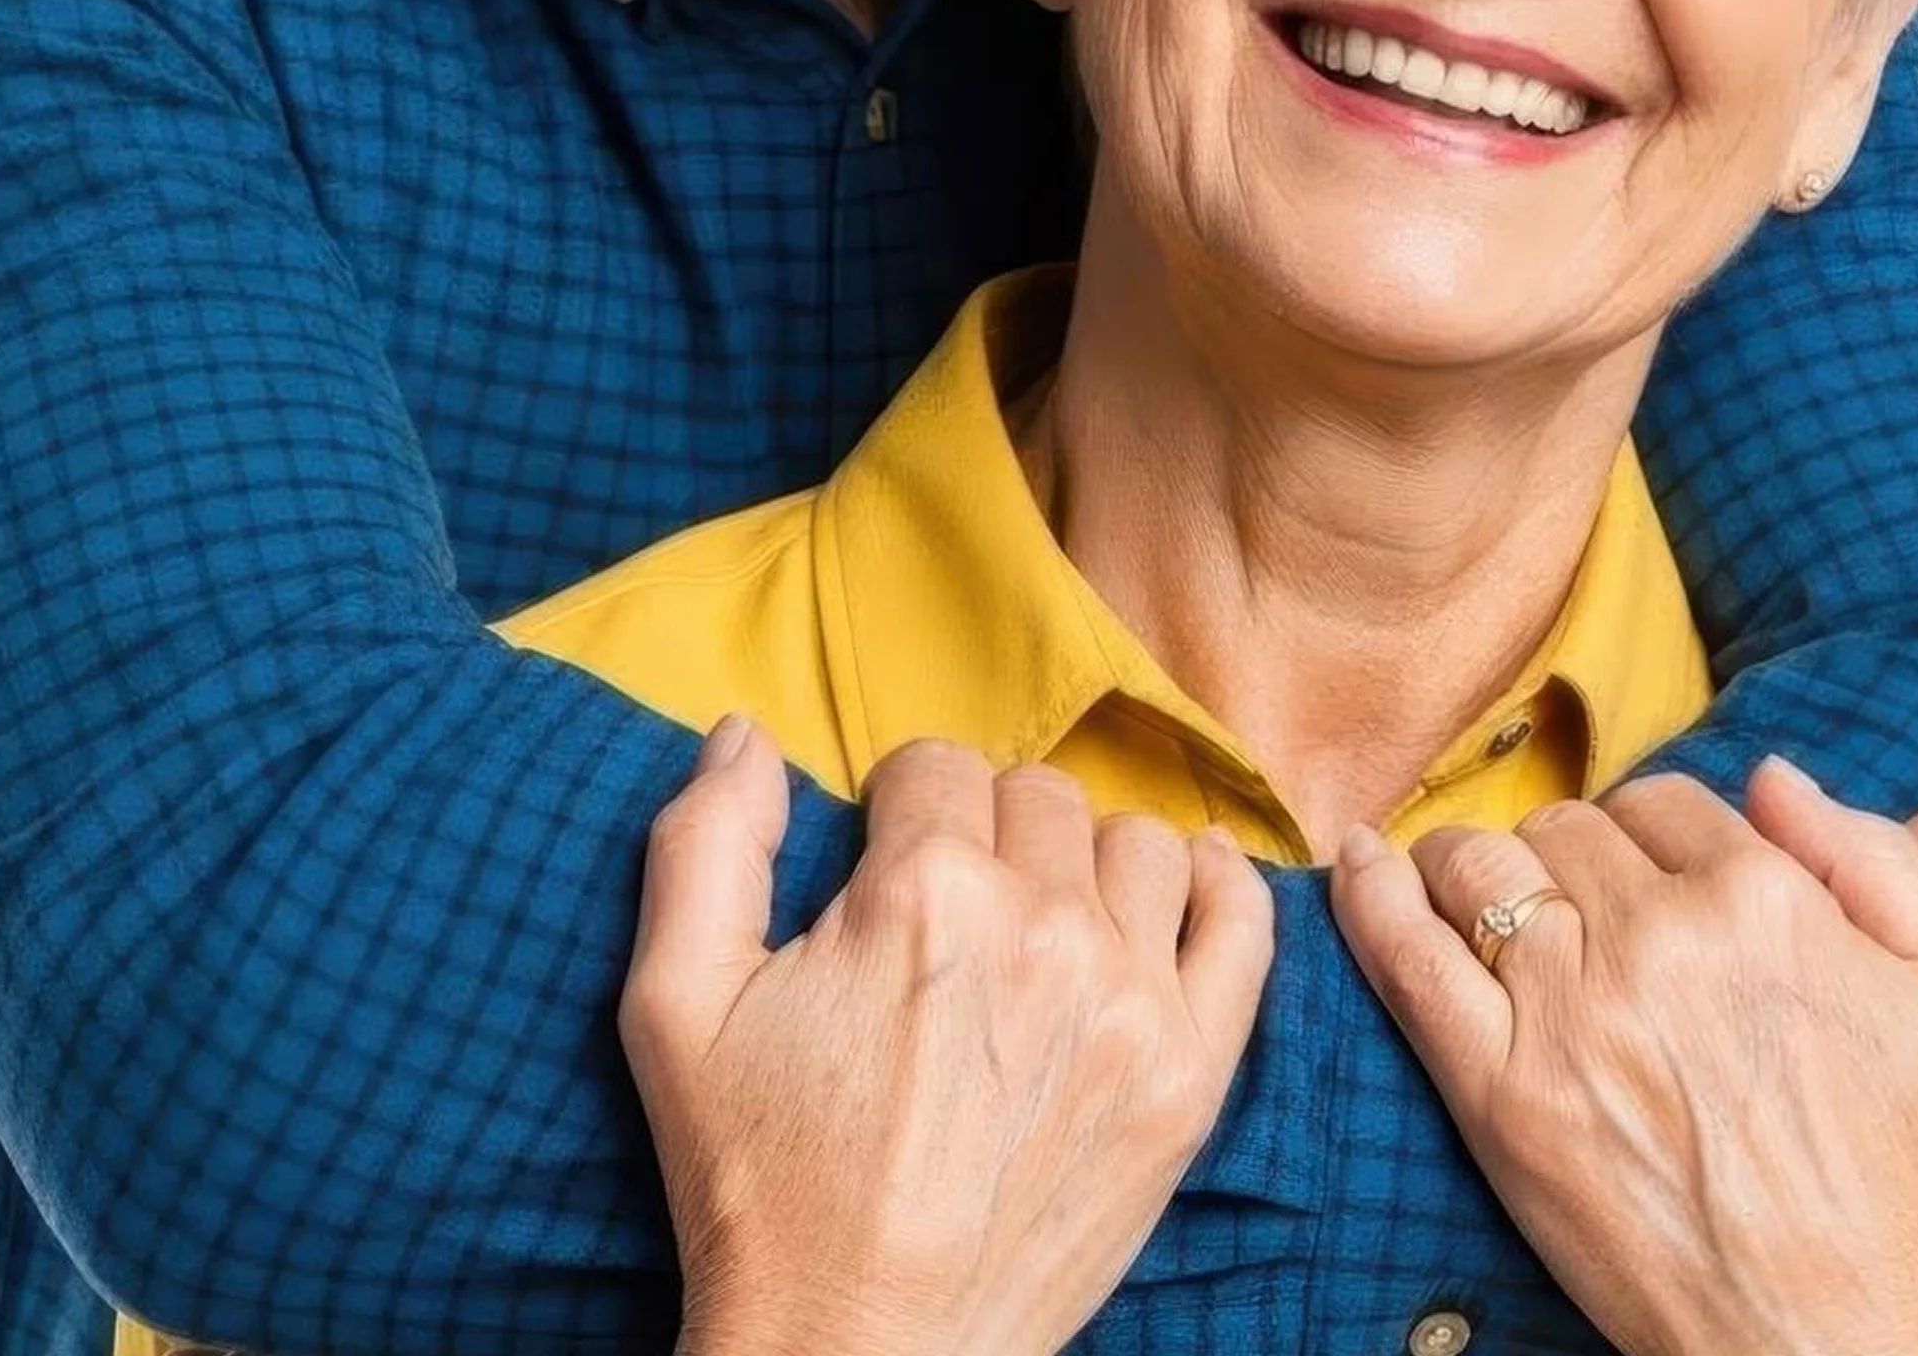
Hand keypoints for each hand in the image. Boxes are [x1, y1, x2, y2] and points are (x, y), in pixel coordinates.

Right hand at [616, 719, 1273, 1355]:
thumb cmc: (760, 1187)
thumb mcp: (676, 1007)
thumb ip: (706, 842)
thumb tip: (747, 730)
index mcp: (921, 892)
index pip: (936, 765)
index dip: (899, 815)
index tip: (882, 878)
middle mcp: (1039, 927)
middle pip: (1035, 795)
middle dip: (987, 835)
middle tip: (948, 924)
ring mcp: (1127, 1002)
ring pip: (1135, 842)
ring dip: (1085, 866)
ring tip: (1036, 934)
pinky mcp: (1187, 1077)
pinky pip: (1242, 924)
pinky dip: (1218, 889)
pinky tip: (1180, 890)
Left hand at [1335, 757, 1917, 1355]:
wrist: (1850, 1351)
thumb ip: (1879, 859)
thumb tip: (1770, 772)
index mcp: (1766, 899)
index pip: (1664, 802)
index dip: (1655, 842)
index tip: (1652, 890)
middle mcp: (1660, 938)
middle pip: (1568, 830)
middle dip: (1570, 858)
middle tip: (1577, 917)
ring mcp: (1571, 1014)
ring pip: (1482, 867)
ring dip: (1471, 865)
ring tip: (1468, 890)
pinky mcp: (1502, 1096)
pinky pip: (1408, 956)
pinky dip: (1371, 898)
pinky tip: (1357, 865)